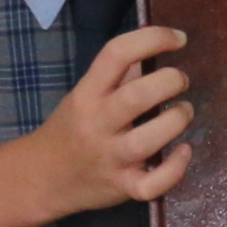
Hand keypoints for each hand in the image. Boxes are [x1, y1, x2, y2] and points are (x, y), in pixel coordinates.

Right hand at [34, 27, 194, 222]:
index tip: (179, 39)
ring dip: (176, 121)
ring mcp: (109, 159)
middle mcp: (96, 124)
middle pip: (136, 97)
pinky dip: (175, 169)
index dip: (153, 38)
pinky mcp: (122, 187)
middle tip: (181, 81)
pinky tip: (184, 151)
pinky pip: (151, 185)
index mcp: (87, 93)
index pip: (116, 54)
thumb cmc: (71, 129)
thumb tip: (158, 47)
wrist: (42, 179)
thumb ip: (120, 74)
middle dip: (170, 82)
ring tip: (184, 111)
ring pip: (147, 141)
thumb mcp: (85, 94)